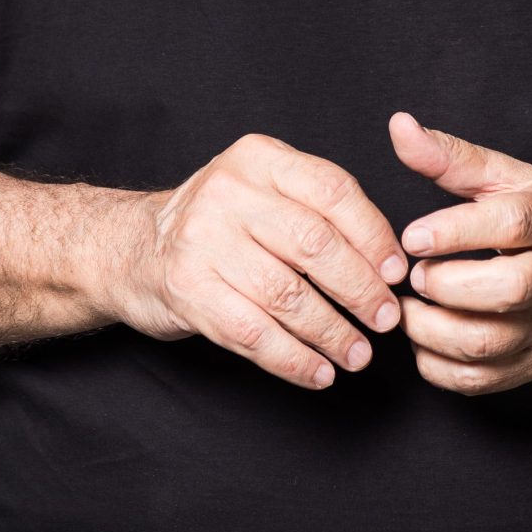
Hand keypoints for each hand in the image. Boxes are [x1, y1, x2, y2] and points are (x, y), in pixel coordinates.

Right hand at [97, 133, 408, 389]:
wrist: (136, 248)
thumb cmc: (222, 223)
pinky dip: (293, 359)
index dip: (373, 236)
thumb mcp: (265, 190)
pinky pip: (252, 333)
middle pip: (314, 245)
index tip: (395, 272)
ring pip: (286, 295)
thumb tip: (389, 263)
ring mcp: (203, 241)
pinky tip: (318, 373)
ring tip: (358, 354)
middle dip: (359, 289)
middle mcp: (229, 192)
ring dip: (331, 333)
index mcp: (260, 158)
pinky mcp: (186, 290)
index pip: (333, 192)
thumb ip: (319, 210)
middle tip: (386, 320)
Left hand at [388, 112, 531, 395]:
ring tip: (413, 306)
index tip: (413, 235)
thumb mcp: (516, 180)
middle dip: (445, 284)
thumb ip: (455, 158)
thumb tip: (399, 127)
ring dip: (431, 329)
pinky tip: (427, 338)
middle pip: (506, 289)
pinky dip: (438, 365)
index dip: (457, 231)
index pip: (513, 224)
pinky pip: (478, 380)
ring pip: (488, 343)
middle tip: (417, 273)